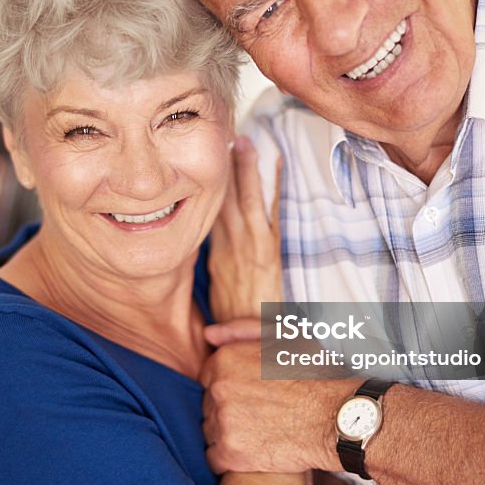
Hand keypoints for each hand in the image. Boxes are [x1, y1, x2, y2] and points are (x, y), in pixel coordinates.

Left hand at [199, 339, 356, 473]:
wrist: (339, 418)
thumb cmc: (316, 375)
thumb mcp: (285, 336)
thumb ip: (242, 329)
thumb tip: (209, 335)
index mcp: (225, 359)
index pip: (209, 377)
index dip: (231, 386)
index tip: (252, 393)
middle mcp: (218, 388)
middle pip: (208, 404)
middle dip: (228, 409)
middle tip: (261, 413)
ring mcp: (223, 421)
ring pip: (210, 430)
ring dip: (228, 433)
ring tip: (259, 431)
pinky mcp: (231, 453)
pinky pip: (213, 458)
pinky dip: (229, 458)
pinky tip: (252, 451)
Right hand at [208, 136, 281, 322]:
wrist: (247, 345)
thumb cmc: (237, 329)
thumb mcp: (223, 304)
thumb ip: (219, 277)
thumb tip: (215, 267)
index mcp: (216, 259)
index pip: (210, 215)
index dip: (210, 190)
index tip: (207, 167)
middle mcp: (228, 248)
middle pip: (223, 201)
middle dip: (222, 170)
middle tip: (222, 138)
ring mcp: (248, 248)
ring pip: (243, 199)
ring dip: (242, 169)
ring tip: (242, 142)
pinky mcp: (267, 251)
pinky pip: (270, 212)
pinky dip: (273, 186)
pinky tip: (277, 164)